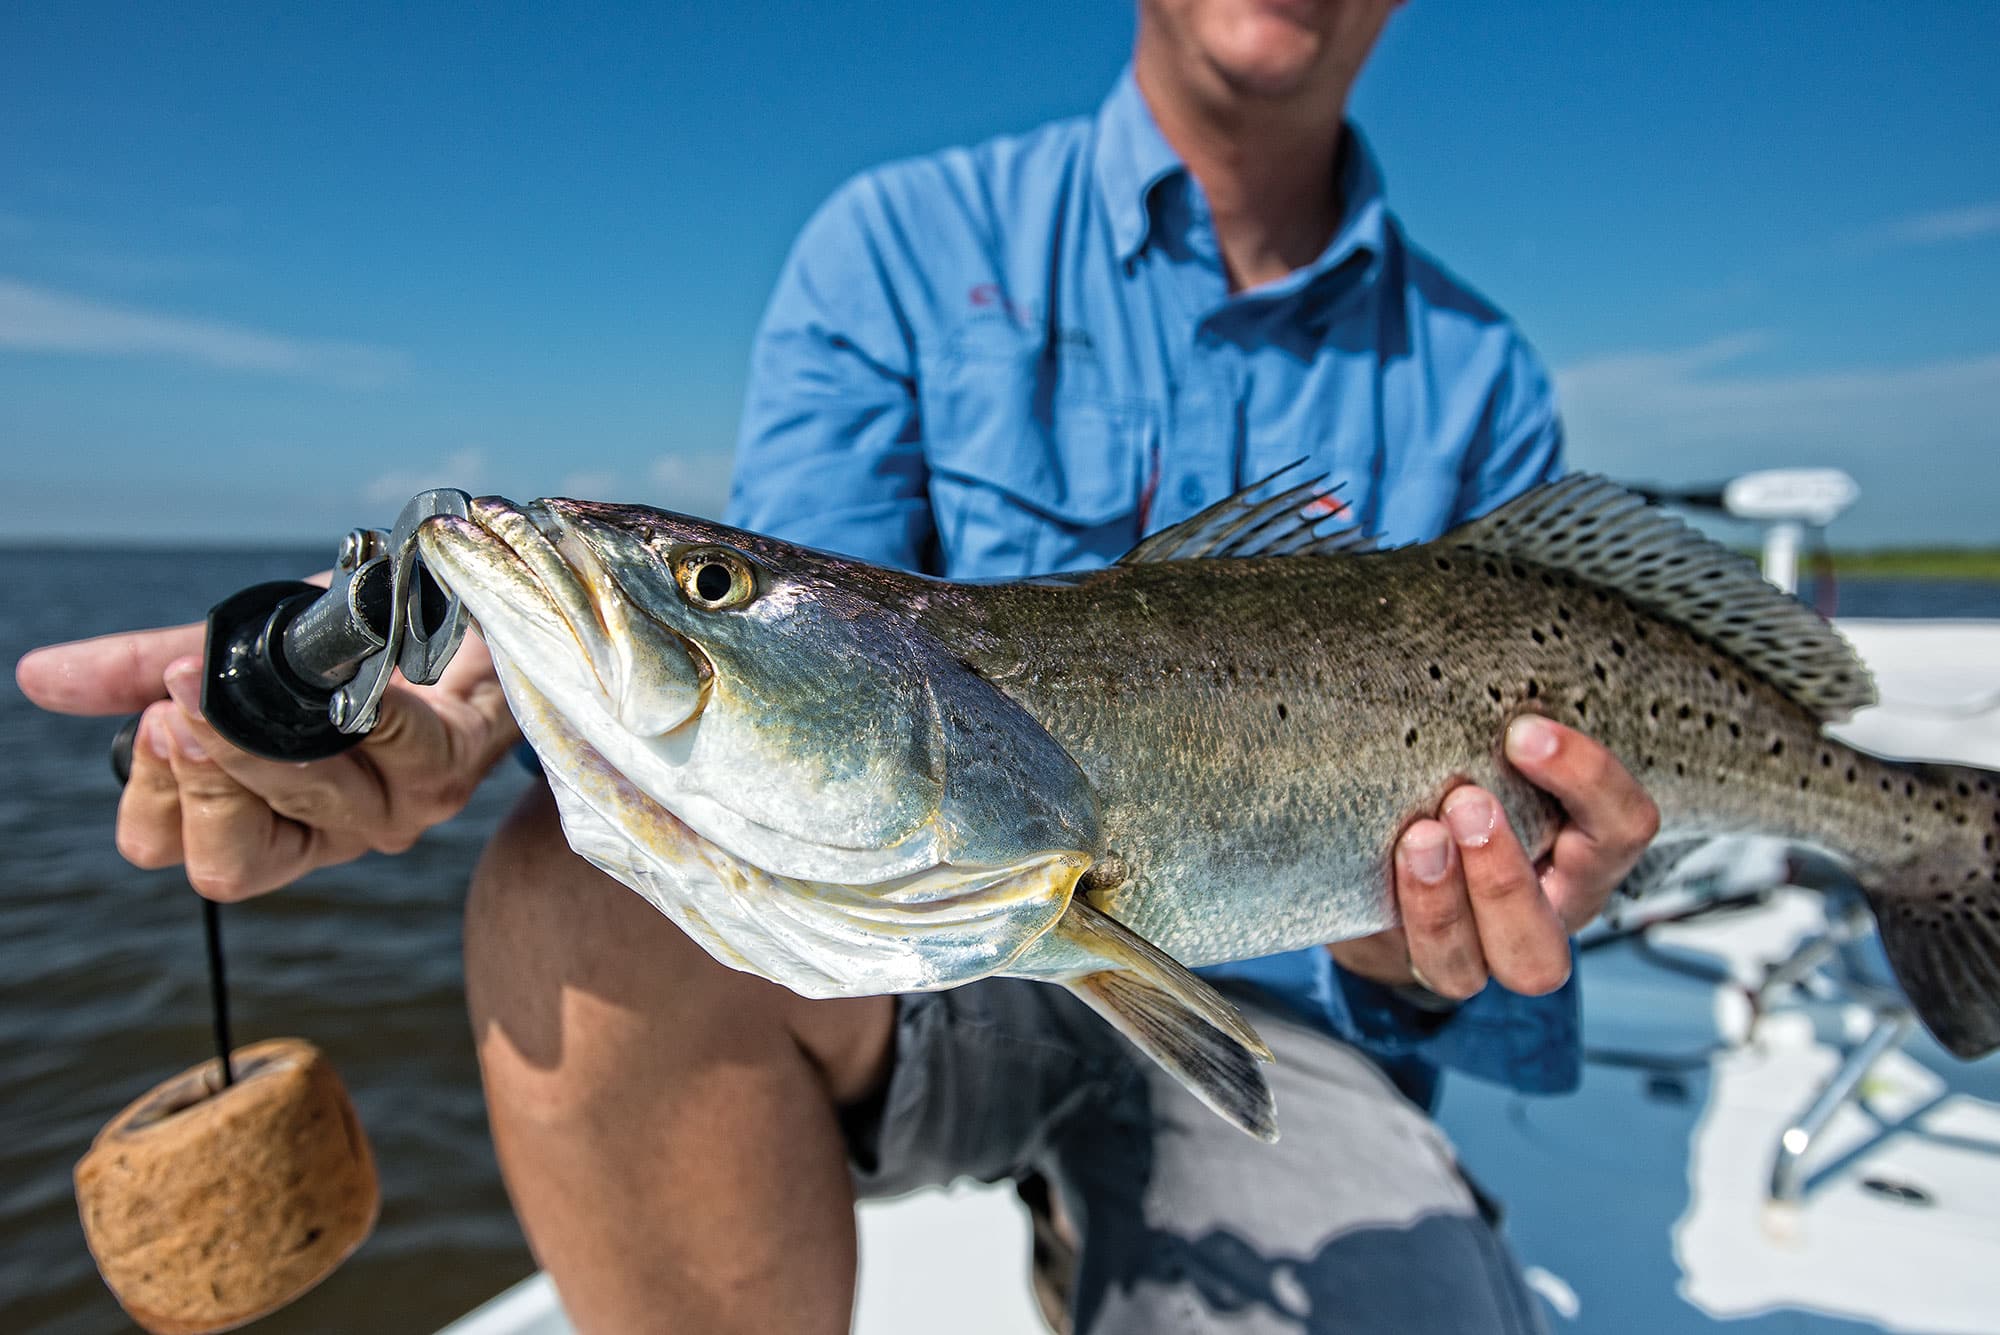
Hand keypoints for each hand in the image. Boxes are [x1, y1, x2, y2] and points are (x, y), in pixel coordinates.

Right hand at [15, 614, 518, 900]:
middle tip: (177, 711)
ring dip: (263, 745)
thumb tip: (38, 678)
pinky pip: (403, 748)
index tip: (151, 723)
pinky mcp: (455, 766)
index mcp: (270, 818)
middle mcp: (333, 831)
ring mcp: (398, 807)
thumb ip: (144, 669)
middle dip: (200, 784)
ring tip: (231, 684)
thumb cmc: (354, 648)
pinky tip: (347, 680)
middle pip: (233, 860)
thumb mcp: (239, 651)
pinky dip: (368, 711)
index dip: (154, 802)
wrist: (463, 612)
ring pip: (313, 807)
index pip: (178, 853)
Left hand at [1329, 716, 1659, 999]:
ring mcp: (1488, 951)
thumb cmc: (1455, 794)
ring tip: (1420, 838)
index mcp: (1585, 856)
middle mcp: (1547, 912)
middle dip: (1508, 871)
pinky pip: (1427, 958)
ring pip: (1491, 965)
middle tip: (1466, 802)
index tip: (1525, 731)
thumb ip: (1490, 730)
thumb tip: (1465, 632)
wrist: (1396, 869)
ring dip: (1450, 902)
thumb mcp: (1489, 759)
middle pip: (1558, 928)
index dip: (1587, 780)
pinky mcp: (1431, 961)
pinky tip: (1385, 861)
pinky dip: (1408, 911)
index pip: (1624, 827)